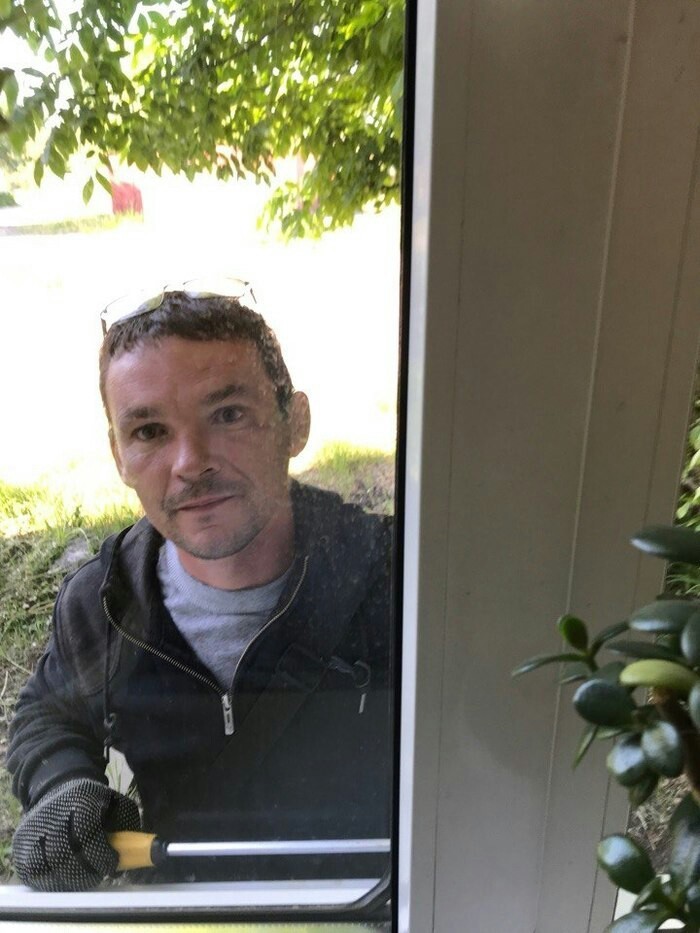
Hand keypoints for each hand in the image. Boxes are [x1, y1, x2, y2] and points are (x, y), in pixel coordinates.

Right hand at [12, 777, 140, 890]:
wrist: (57, 789)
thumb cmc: (93, 801)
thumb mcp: (116, 801)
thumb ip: (128, 822)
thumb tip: (141, 849)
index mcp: (80, 799)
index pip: (86, 831)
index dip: (100, 853)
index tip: (112, 863)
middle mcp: (53, 814)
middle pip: (65, 854)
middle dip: (86, 871)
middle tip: (99, 873)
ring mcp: (34, 831)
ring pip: (49, 867)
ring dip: (70, 879)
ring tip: (85, 876)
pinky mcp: (23, 847)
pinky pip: (35, 874)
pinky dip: (53, 881)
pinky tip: (68, 878)